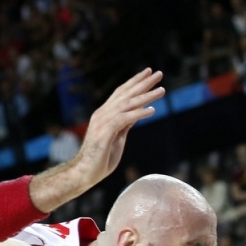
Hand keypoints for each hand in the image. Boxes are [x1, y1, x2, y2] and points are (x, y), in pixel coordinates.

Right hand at [72, 68, 164, 186]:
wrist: (83, 172)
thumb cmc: (100, 158)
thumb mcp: (117, 138)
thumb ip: (125, 124)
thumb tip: (138, 113)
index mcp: (104, 114)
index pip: (121, 93)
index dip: (135, 82)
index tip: (148, 73)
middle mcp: (102, 114)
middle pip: (125, 94)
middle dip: (143, 83)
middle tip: (159, 73)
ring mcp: (102, 123)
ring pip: (126, 105)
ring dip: (145, 96)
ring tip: (161, 90)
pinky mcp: (104, 133)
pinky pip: (124, 120)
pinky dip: (138, 114)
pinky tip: (152, 111)